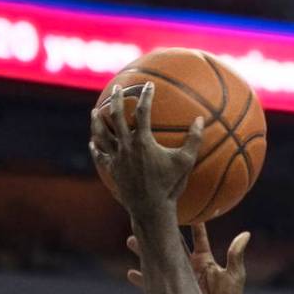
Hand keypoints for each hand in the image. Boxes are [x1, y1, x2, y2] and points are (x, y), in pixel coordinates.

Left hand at [90, 82, 202, 221]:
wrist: (150, 208)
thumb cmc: (170, 186)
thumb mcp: (186, 162)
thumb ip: (194, 140)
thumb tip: (200, 119)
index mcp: (142, 141)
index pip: (142, 112)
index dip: (146, 96)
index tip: (148, 85)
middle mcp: (125, 146)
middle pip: (115, 116)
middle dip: (116, 99)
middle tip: (117, 88)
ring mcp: (116, 158)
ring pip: (101, 134)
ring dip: (98, 120)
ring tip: (96, 110)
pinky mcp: (111, 170)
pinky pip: (100, 155)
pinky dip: (96, 147)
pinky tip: (93, 142)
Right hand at [127, 223, 250, 293]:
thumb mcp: (235, 276)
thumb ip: (236, 255)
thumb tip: (246, 234)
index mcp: (203, 259)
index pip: (196, 236)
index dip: (192, 222)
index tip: (184, 205)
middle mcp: (188, 265)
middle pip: (171, 245)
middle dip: (159, 233)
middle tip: (147, 220)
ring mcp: (178, 278)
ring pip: (158, 261)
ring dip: (145, 252)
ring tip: (131, 240)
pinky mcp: (171, 293)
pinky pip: (154, 285)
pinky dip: (144, 279)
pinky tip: (131, 273)